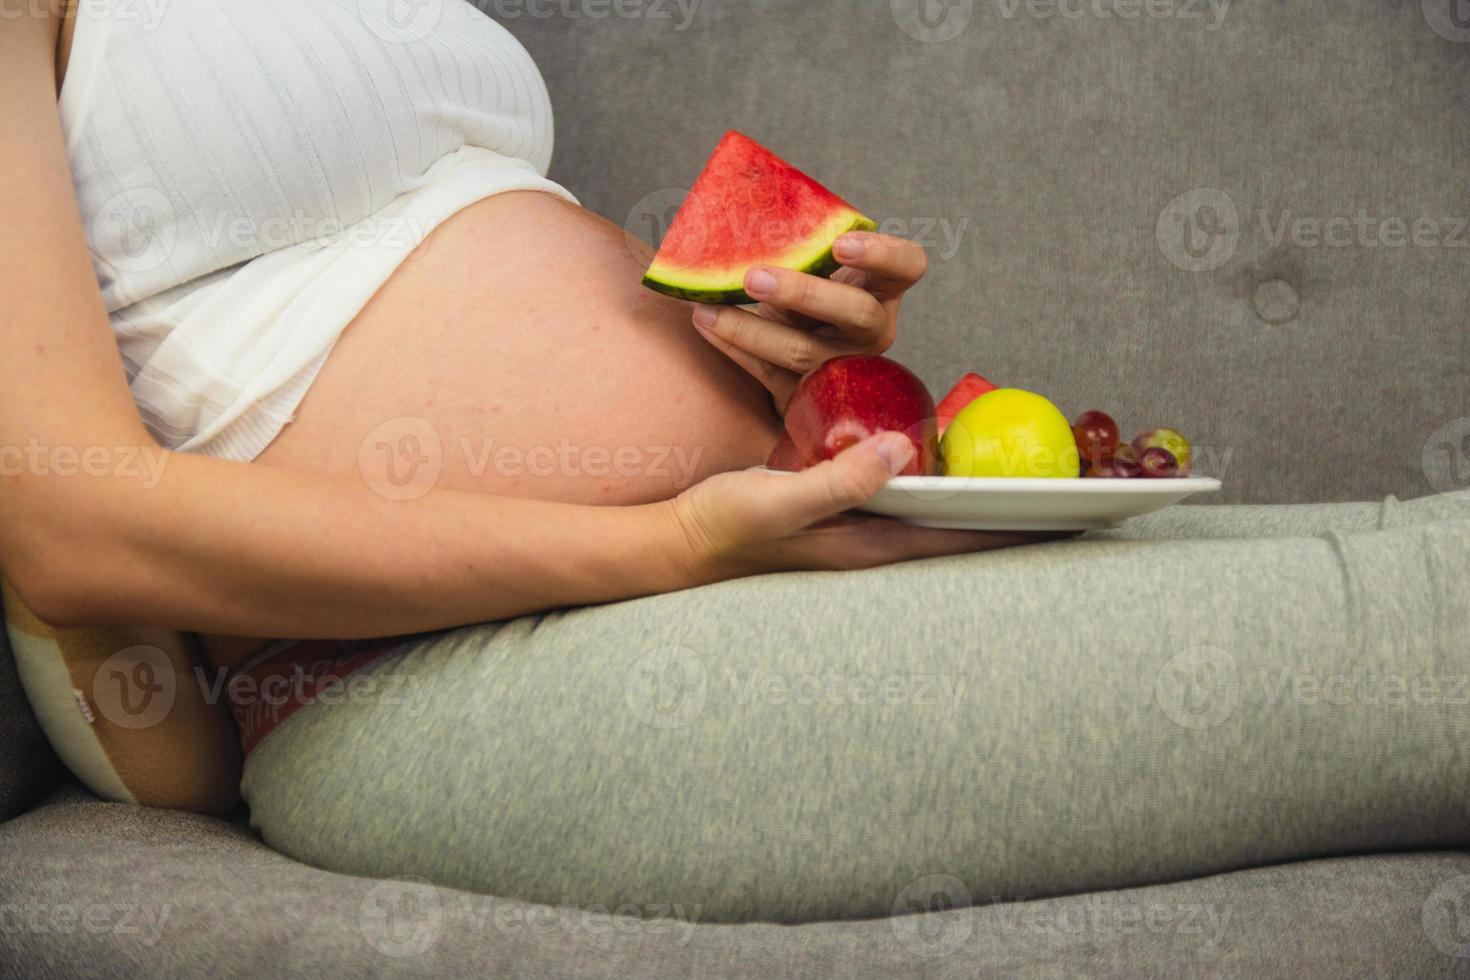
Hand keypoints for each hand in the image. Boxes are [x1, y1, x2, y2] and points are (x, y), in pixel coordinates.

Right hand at [664, 431, 1056, 582]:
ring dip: (983, 501)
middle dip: (1015, 514)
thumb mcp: (779, 500)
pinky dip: (939, 483)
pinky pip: (907, 497)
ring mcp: (861, 529)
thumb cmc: (727, 526)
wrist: (679, 541)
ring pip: (939, 515)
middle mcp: (876, 541)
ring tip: (1030, 478)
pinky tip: (948, 460)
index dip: (1017, 525)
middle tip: (1071, 490)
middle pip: (962, 529)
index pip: (962, 538)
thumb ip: (838, 480)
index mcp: (872, 545)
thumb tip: (901, 449)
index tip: (1071, 511)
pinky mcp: (844, 510)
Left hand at [690, 232, 926, 411]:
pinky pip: (768, 373)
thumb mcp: (816, 269)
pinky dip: (733, 346)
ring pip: (802, 351)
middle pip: (856, 313)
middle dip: (804, 294)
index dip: (882, 254)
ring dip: (750, 328)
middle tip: (755, 277)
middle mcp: (873, 330)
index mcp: (883, 289)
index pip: (907, 265)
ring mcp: (844, 367)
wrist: (794, 355)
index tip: (840, 242)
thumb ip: (803, 244)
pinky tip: (705, 325)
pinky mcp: (809, 395)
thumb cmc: (806, 296)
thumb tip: (746, 199)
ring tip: (707, 308)